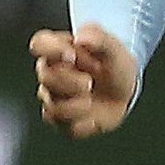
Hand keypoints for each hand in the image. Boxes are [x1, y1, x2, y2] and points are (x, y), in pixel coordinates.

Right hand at [29, 24, 139, 138]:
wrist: (126, 89)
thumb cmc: (113, 63)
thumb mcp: (113, 47)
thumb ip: (98, 37)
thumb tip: (81, 38)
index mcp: (59, 51)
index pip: (39, 43)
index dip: (51, 49)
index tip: (71, 55)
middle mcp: (51, 74)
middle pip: (45, 77)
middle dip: (68, 81)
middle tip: (89, 83)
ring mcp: (56, 99)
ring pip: (51, 106)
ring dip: (74, 106)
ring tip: (91, 101)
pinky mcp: (66, 121)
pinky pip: (65, 127)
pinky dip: (82, 124)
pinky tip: (95, 118)